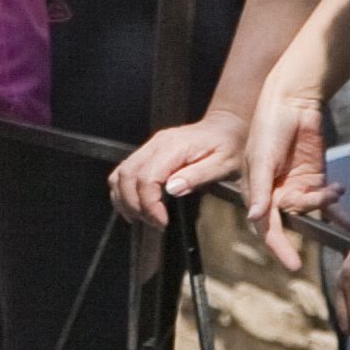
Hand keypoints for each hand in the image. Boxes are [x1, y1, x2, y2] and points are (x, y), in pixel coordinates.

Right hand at [111, 108, 244, 225]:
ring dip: (125, 199)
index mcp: (174, 147)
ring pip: (121, 173)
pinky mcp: (148, 152)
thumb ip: (198, 175)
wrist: (225, 126)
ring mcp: (150, 146)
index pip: (147, 178)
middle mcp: (157, 144)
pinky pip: (124, 171)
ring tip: (142, 217)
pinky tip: (135, 206)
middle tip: (153, 222)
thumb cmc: (228, 145)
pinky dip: (123, 191)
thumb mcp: (223, 163)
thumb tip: (172, 189)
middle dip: (135, 205)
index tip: (161, 222)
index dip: (149, 204)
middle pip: (128, 176)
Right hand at [238, 65, 343, 268]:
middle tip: (324, 234)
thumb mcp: (261, 158)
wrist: (293, 100)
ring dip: (324, 204)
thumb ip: (261, 189)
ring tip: (333, 190)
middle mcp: (277, 191)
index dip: (277, 246)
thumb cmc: (268, 125)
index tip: (291, 265)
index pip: (265, 225)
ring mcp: (297, 184)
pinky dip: (337, 209)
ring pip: (312, 208)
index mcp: (257, 190)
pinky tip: (346, 219)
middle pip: (291, 219)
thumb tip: (256, 218)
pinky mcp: (316, 176)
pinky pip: (327, 199)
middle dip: (306, 225)